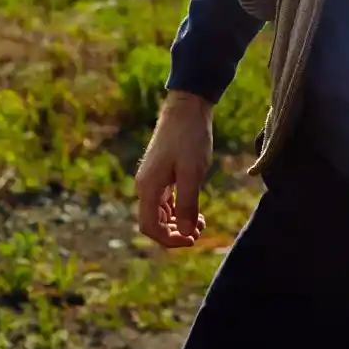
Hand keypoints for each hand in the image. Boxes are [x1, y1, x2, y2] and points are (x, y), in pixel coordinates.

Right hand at [133, 90, 214, 248]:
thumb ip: (188, 204)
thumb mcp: (193, 173)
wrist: (187, 108)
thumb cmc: (190, 138)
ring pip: (160, 213)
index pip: (150, 227)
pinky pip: (165, 201)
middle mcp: (145, 185)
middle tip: (199, 233)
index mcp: (148, 187)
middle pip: (153, 223)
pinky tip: (197, 210)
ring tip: (202, 223)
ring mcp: (152, 179)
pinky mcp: (161, 173)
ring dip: (178, 223)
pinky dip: (179, 209)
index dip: (169, 240)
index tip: (192, 240)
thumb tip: (187, 232)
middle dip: (175, 233)